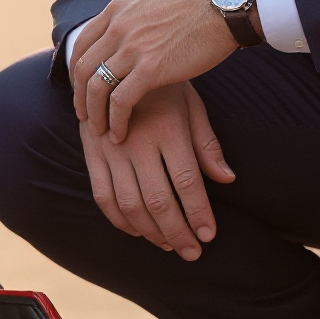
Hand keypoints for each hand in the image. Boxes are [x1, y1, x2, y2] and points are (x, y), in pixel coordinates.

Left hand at [70, 0, 239, 138]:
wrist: (224, 6)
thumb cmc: (198, 7)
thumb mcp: (154, 4)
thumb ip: (135, 20)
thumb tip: (132, 35)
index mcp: (116, 10)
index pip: (81, 44)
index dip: (76, 72)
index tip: (82, 91)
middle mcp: (118, 27)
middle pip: (82, 69)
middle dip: (80, 98)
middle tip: (85, 116)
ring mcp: (132, 48)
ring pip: (96, 88)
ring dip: (94, 114)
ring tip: (99, 131)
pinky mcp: (150, 69)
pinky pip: (120, 102)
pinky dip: (116, 122)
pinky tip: (120, 134)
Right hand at [79, 80, 233, 260]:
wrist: (114, 66)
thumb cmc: (162, 90)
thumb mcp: (191, 106)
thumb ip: (207, 144)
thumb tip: (227, 179)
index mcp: (167, 128)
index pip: (186, 182)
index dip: (198, 213)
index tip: (209, 235)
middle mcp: (137, 142)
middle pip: (158, 201)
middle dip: (178, 233)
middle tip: (193, 252)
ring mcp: (111, 150)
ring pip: (130, 205)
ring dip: (151, 233)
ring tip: (170, 245)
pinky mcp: (93, 155)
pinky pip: (104, 197)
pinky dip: (121, 221)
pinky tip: (139, 231)